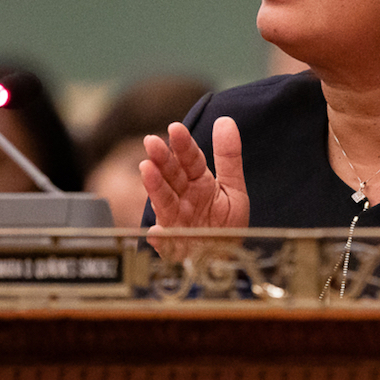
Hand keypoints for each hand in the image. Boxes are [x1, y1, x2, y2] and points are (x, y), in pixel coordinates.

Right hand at [140, 118, 249, 259]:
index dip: (183, 145)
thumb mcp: (233, 188)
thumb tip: (225, 120)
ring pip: (164, 202)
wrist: (223, 259)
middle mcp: (184, 199)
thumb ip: (229, 157)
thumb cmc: (226, 225)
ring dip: (155, 187)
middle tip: (151, 141)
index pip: (190, 160)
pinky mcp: (174, 245)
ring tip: (146, 170)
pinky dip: (160, 238)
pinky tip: (156, 232)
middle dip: (162, 159)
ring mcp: (176, 221)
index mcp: (199, 184)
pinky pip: (166, 242)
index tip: (175, 128)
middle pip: (171, 176)